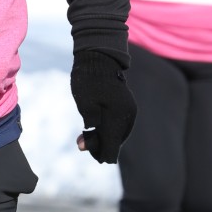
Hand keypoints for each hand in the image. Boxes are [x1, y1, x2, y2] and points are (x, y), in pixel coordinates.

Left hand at [70, 49, 136, 164]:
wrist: (99, 58)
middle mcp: (128, 117)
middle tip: (81, 139)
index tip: (83, 147)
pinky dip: (109, 129)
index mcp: (118, 118)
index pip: (111, 148)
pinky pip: (120, 126)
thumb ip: (88, 127)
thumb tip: (83, 147)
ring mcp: (130, 112)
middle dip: (99, 145)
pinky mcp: (129, 107)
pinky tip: (97, 126)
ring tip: (87, 133)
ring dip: (104, 137)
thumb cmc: (88, 80)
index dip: (98, 153)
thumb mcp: (84, 105)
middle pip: (115, 144)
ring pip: (118, 135)